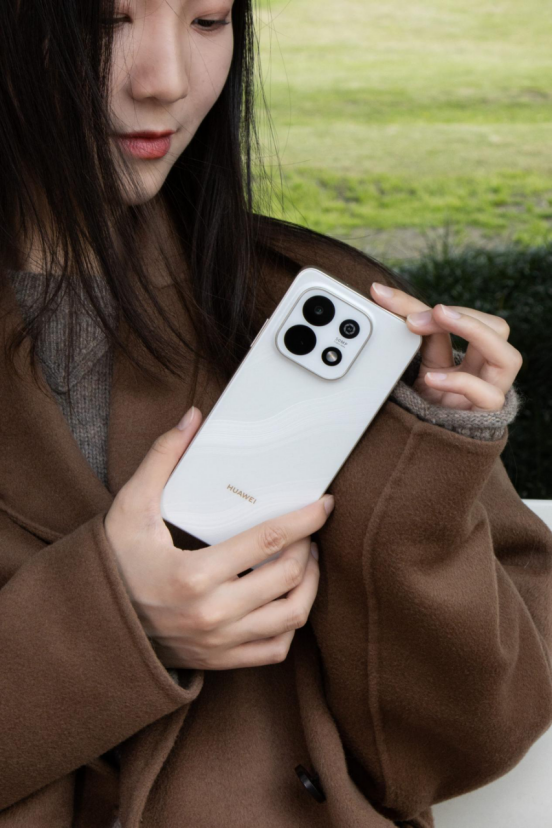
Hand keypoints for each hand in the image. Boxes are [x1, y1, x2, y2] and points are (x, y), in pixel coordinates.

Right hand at [104, 408, 333, 670]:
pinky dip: (290, 624)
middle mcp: (211, 614)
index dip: (304, 520)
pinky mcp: (219, 660)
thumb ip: (162, 458)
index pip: (267, 542)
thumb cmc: (113, 563)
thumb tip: (192, 417)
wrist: (92, 624)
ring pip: (290, 618)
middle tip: (307, 530)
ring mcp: (218, 642)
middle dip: (308, 548)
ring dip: (308, 585)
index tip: (325, 505)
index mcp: (193, 575)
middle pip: (287, 578)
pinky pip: (275, 650)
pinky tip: (285, 598)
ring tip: (305, 562)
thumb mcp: (131, 507)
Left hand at [371, 283, 522, 411]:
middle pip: (499, 329)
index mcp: (477, 354)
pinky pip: (488, 396)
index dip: (443, 307)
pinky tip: (432, 377)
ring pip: (509, 358)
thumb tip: (382, 293)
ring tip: (436, 322)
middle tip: (431, 312)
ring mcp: (491, 394)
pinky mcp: (485, 418)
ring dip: (474, 333)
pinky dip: (460, 383)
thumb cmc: (427, 401)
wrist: (423, 442)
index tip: (397, 300)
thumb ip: (413, 328)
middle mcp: (489, 371)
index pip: (474, 318)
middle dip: (464, 316)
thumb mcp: (420, 359)